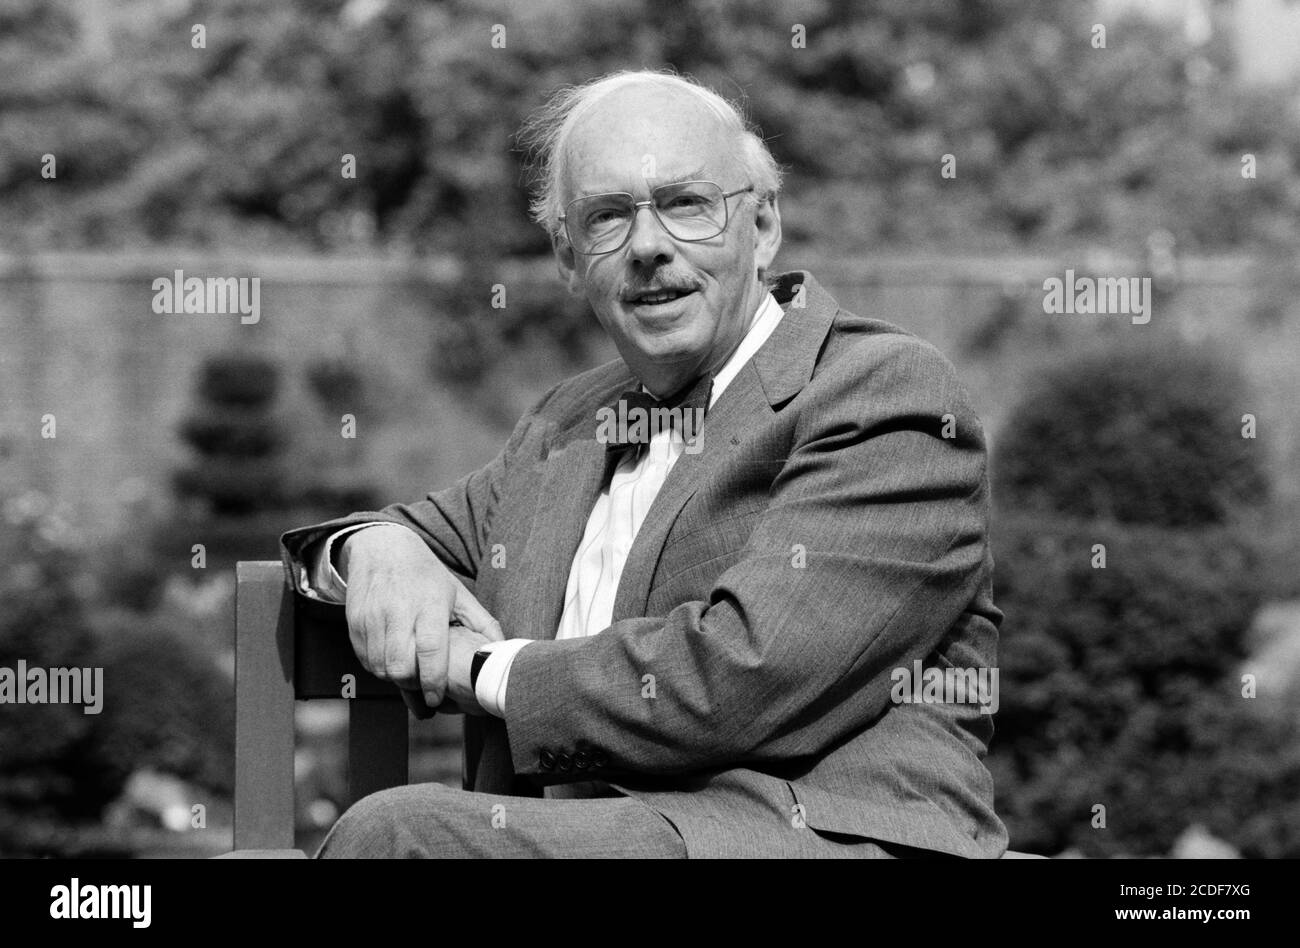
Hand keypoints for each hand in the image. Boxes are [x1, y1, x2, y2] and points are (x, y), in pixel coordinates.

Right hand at [340, 525, 502, 707]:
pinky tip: (392, 660)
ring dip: (395, 679)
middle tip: (423, 689)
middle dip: (412, 685)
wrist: (383, 548)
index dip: (433, 680)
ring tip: (409, 675)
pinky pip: (364, 659)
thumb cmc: (426, 575)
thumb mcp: (458, 593)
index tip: (437, 699)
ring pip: (380, 667)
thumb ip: (482, 623)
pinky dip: (378, 667)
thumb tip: (500, 650)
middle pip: (400, 666)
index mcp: (429, 604)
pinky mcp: (354, 622)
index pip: (430, 651)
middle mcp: (398, 610)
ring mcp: (372, 616)